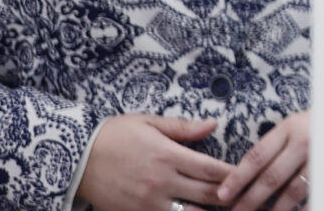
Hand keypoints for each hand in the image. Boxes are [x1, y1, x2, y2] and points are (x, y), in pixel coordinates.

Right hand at [76, 113, 232, 210]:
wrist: (74, 159)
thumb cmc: (114, 135)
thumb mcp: (149, 122)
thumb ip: (184, 127)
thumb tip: (214, 124)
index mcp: (169, 156)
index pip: (213, 169)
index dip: (235, 175)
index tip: (249, 176)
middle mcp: (162, 182)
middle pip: (208, 195)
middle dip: (230, 197)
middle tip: (246, 196)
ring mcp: (148, 203)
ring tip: (224, 208)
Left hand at [217, 110, 310, 210]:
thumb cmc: (317, 126)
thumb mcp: (294, 126)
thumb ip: (272, 147)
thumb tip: (241, 177)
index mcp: (290, 127)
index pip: (257, 156)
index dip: (237, 178)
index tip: (222, 195)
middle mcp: (305, 141)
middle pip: (271, 177)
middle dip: (250, 200)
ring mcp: (321, 157)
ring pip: (291, 192)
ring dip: (273, 210)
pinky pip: (312, 198)